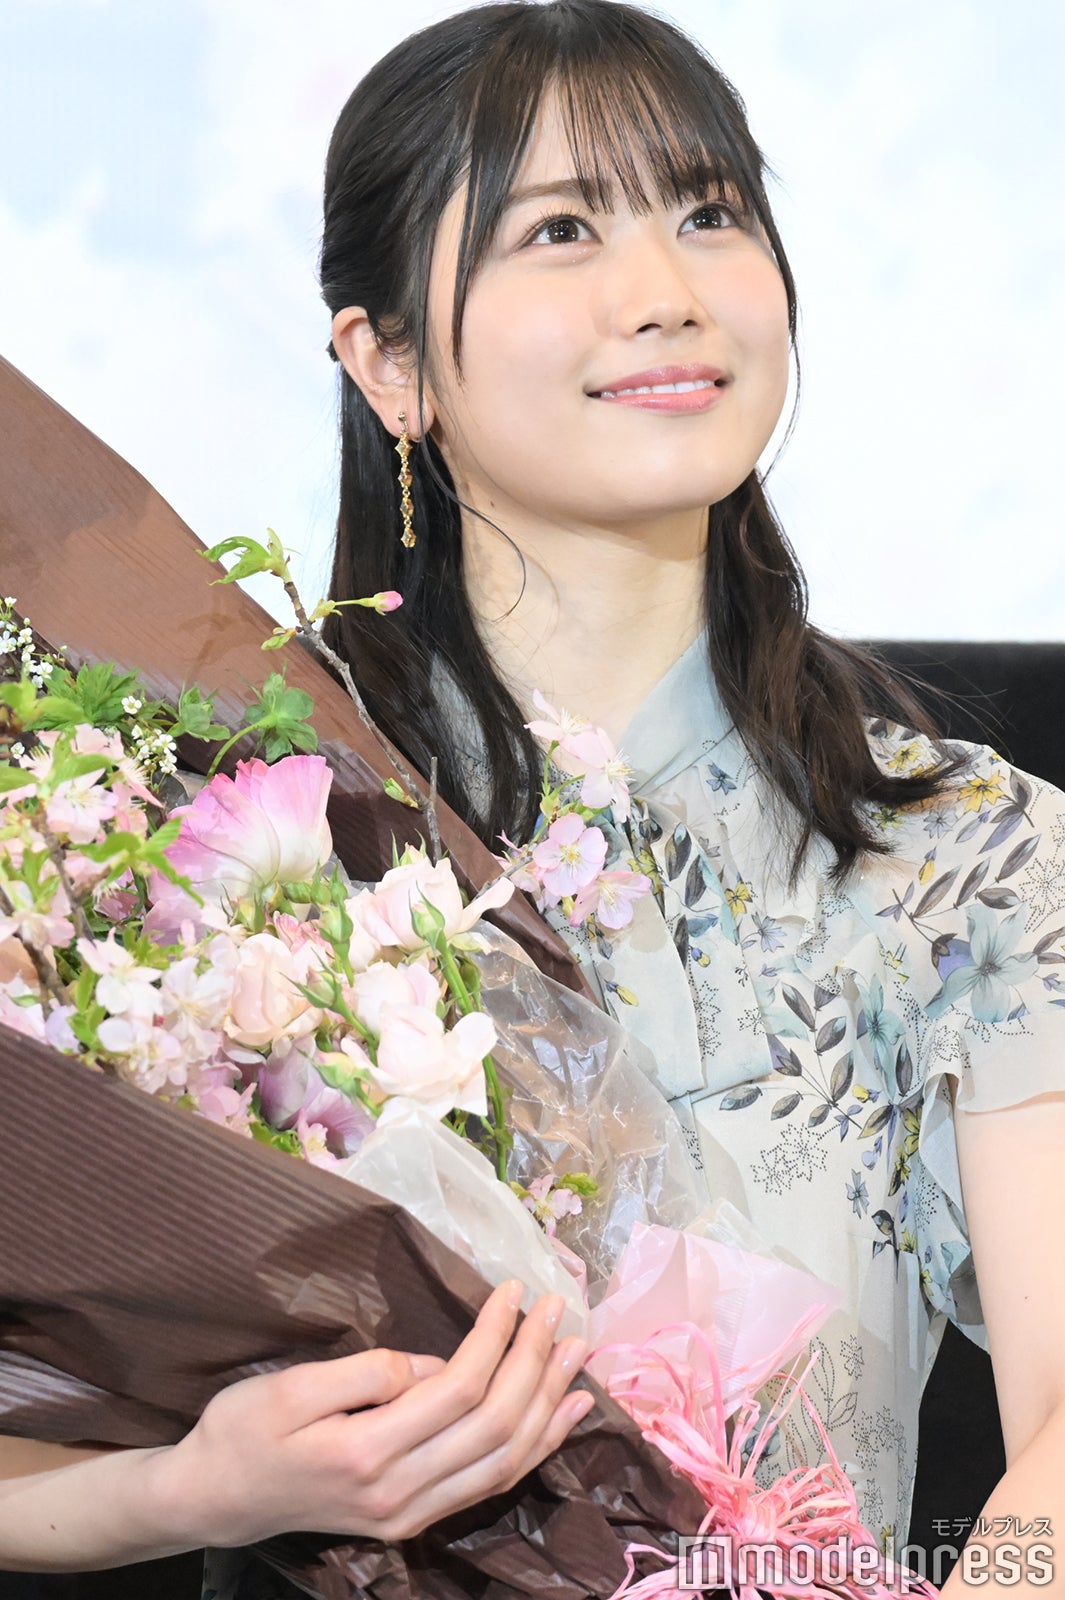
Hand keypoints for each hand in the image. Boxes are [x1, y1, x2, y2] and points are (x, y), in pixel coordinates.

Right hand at [155, 1279, 593, 1546]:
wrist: (214, 1501)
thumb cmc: (242, 1431)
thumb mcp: (289, 1389)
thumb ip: (367, 1375)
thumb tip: (432, 1364)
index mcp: (366, 1453)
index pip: (457, 1390)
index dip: (494, 1338)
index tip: (512, 1289)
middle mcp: (399, 1494)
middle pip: (493, 1426)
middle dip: (533, 1363)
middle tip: (554, 1308)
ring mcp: (411, 1514)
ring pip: (504, 1462)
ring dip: (547, 1404)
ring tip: (576, 1354)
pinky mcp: (415, 1519)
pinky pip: (491, 1485)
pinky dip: (535, 1448)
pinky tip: (563, 1416)